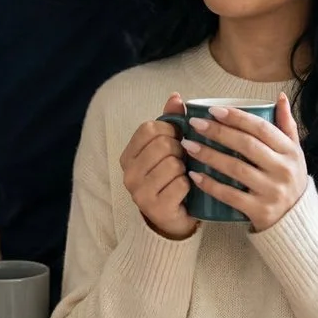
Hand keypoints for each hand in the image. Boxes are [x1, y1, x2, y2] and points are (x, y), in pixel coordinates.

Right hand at [120, 93, 197, 240]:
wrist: (172, 220)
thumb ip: (170, 122)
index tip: (177, 140)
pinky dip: (189, 186)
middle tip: (182, 162)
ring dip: (185, 169)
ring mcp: (139, 192)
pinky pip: (181, 184)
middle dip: (180, 150)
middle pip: (163, 144)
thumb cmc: (170, 179)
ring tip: (182, 177)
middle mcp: (128, 173)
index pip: (149, 128)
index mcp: (128, 155)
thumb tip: (176, 97)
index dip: (170, 130)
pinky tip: (185, 192)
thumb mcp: (167, 149)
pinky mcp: (155, 208)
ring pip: (173, 164)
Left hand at [182, 93, 307, 232]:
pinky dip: (211, 185)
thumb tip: (279, 97)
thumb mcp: (294, 152)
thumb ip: (286, 125)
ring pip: (236, 169)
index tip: (214, 110)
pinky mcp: (260, 211)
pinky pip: (231, 196)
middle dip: (218, 132)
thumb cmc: (290, 180)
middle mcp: (283, 170)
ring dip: (209, 155)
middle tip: (195, 123)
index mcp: (290, 151)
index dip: (237, 117)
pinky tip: (194, 174)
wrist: (295, 221)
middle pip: (246, 145)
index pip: (261, 128)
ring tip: (188, 145)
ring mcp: (272, 191)